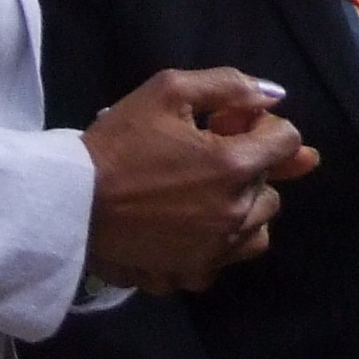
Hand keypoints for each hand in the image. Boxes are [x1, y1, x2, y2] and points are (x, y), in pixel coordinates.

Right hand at [81, 69, 317, 293]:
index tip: (227, 124)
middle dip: (250, 165)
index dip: (262, 125)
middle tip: (206, 153)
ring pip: (259, 226)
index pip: (287, 142)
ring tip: (206, 192)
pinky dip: (223, 240)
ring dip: (244, 206)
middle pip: (272, 185)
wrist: (71, 202)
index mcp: (234, 166)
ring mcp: (217, 250)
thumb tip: (273, 96)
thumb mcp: (168, 91)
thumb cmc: (119, 142)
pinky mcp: (194, 273)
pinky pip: (230, 257)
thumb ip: (229, 85)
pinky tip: (194, 224)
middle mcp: (235, 213)